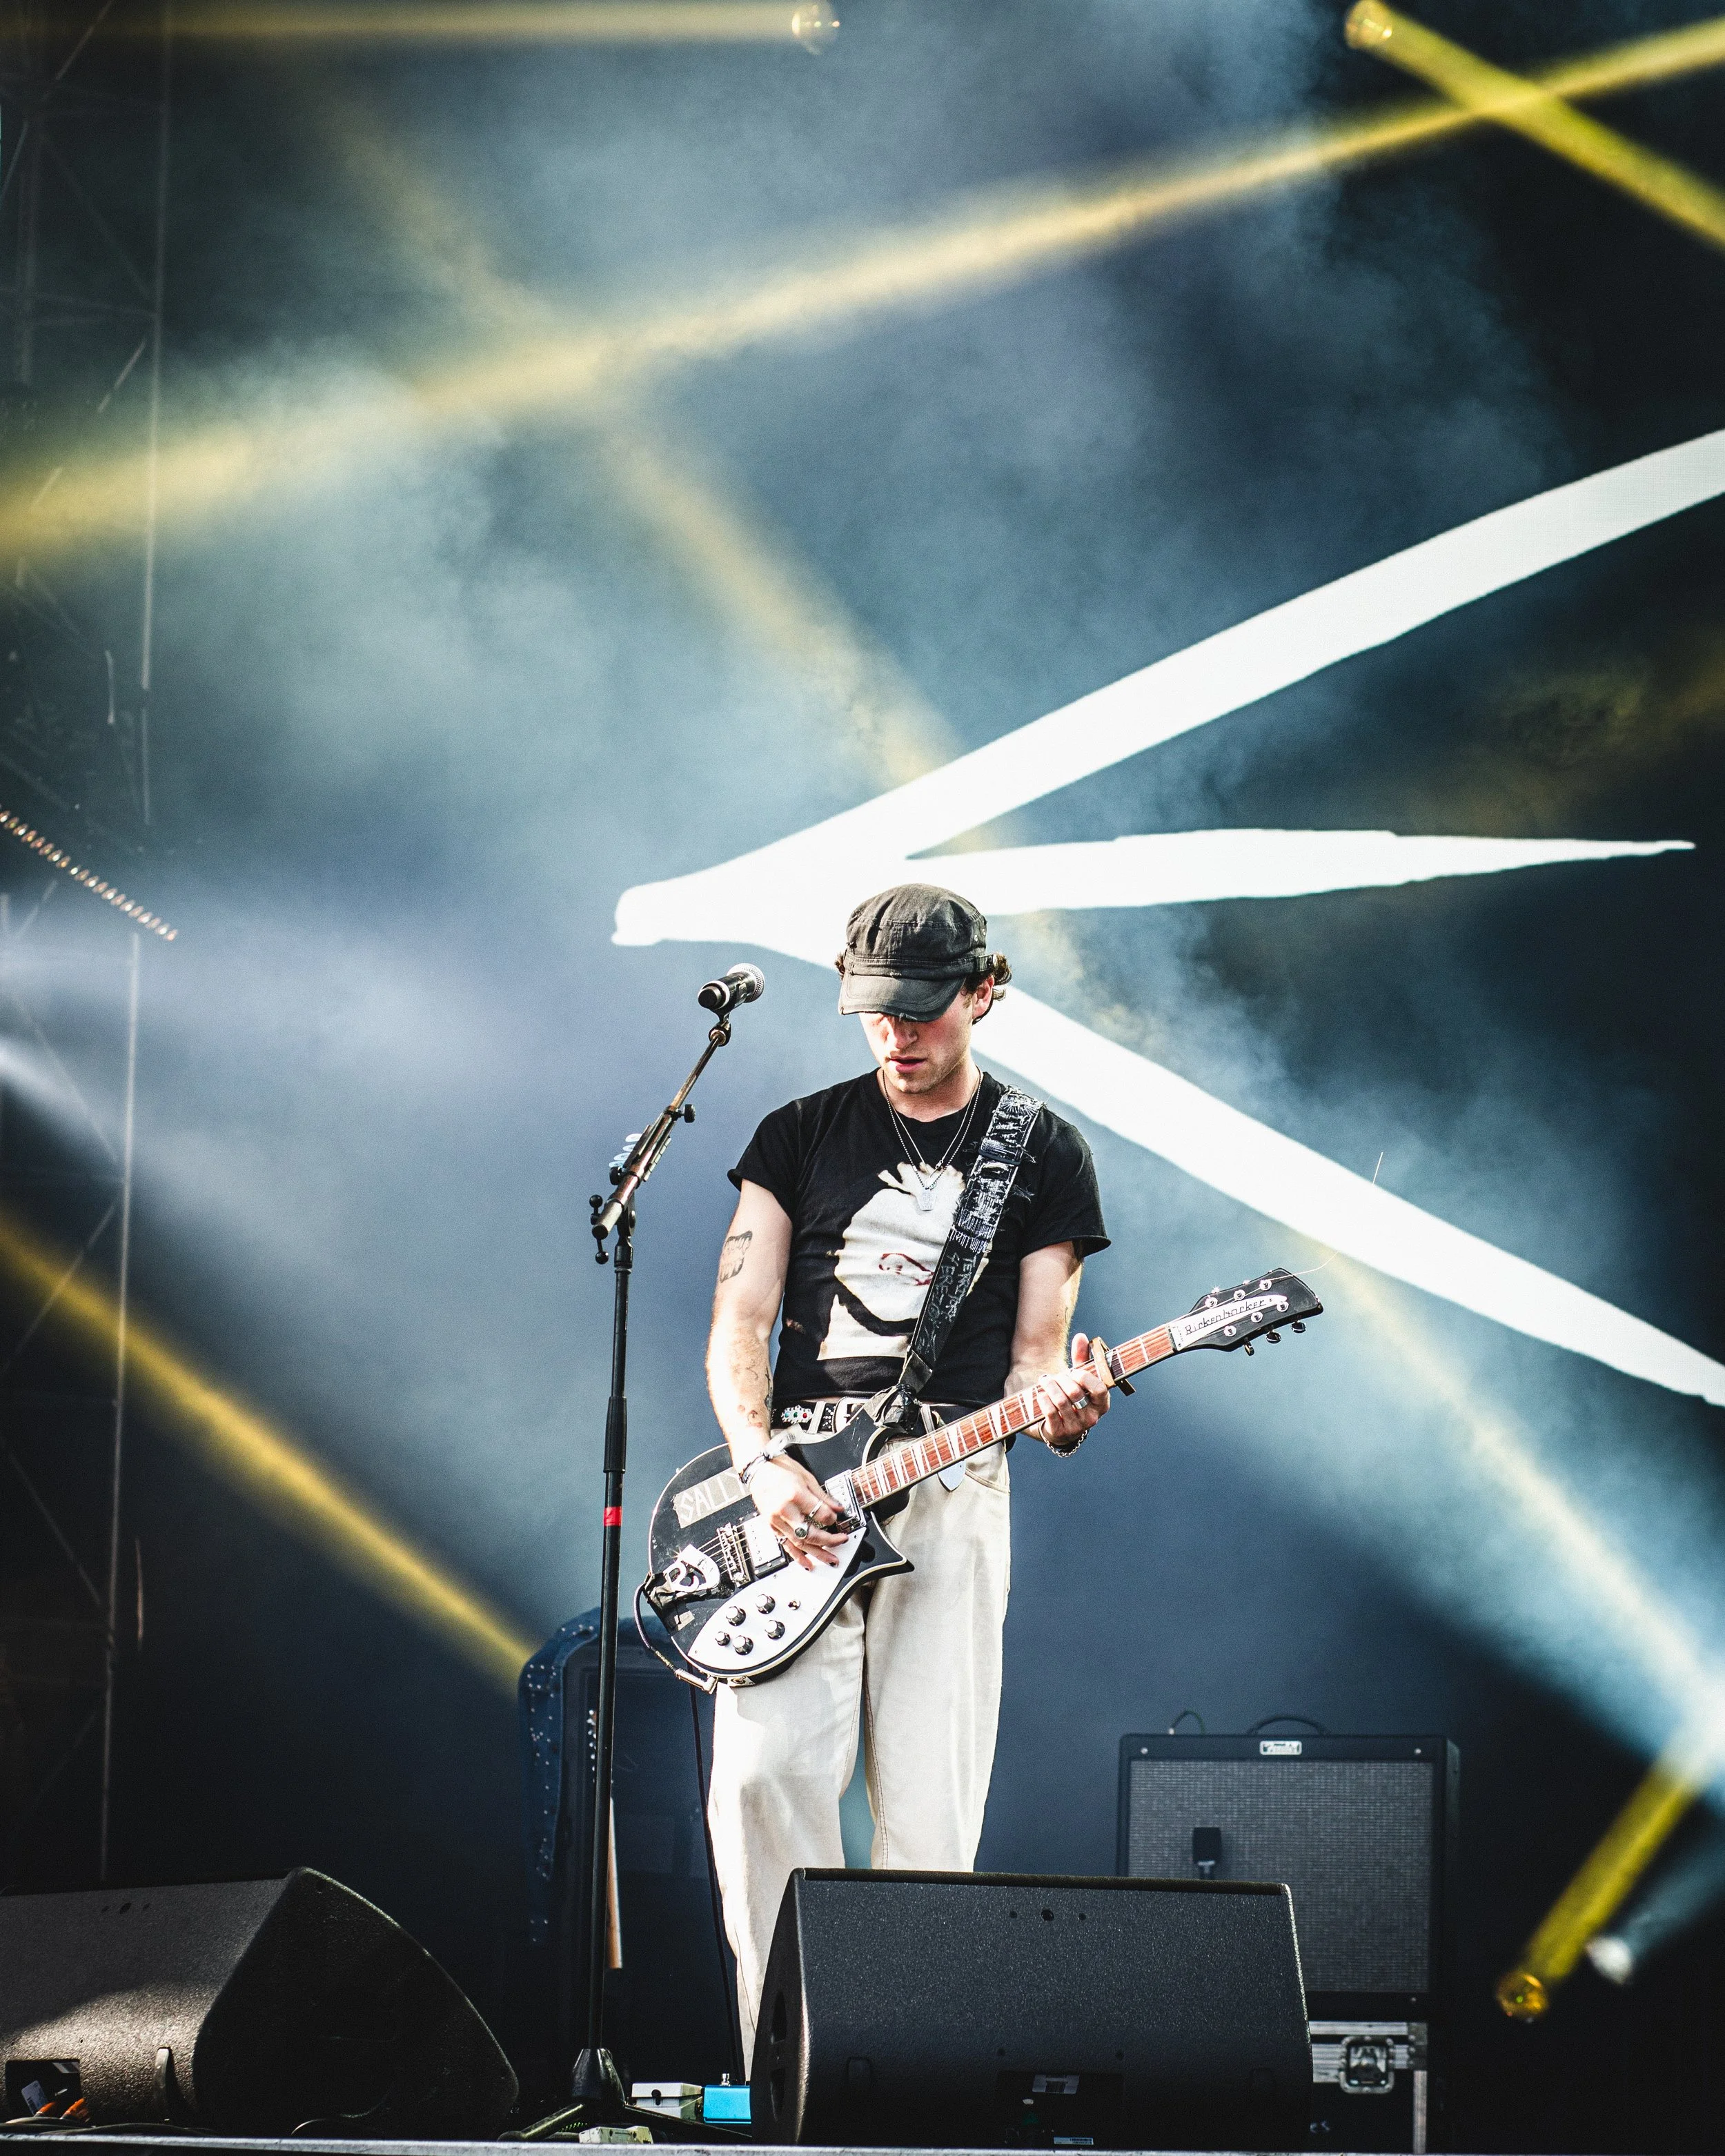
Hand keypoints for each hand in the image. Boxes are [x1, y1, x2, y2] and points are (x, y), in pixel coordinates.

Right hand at [746, 1454, 849, 1568]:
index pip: (820, 1514)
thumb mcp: (807, 1477)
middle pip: (810, 1533)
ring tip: (831, 1559)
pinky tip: (808, 1564)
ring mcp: (776, 1521)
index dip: (832, 1518)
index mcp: (795, 1495)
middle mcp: (785, 1510)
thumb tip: (837, 1508)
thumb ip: (823, 1496)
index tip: (837, 1518)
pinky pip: (786, 1545)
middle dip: (829, 1541)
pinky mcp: (772, 1526)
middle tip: (841, 1541)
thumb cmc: (780, 1469)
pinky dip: (798, 1557)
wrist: (758, 1469)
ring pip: (799, 1543)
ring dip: (817, 1553)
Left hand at [1032, 1332, 1111, 1453]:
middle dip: (1061, 1379)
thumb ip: (1081, 1357)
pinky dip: (1043, 1399)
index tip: (1073, 1372)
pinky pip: (1049, 1411)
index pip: (1099, 1389)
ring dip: (1049, 1387)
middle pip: (1075, 1393)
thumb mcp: (1078, 1378)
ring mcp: (1076, 1427)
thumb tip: (1081, 1337)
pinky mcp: (1059, 1432)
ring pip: (1060, 1401)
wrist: (1058, 1425)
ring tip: (1045, 1381)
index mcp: (1102, 1403)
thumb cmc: (1072, 1397)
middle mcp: (1092, 1418)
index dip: (1084, 1377)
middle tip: (1053, 1376)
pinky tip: (1041, 1394)